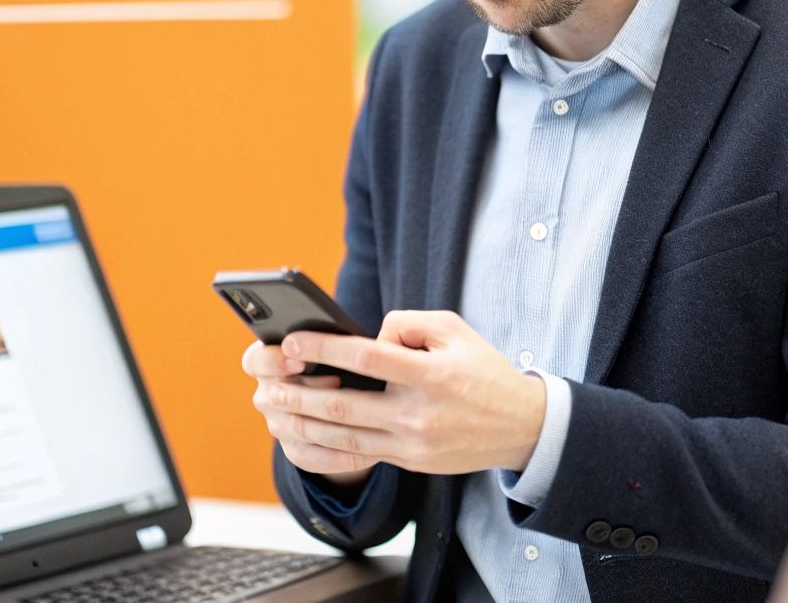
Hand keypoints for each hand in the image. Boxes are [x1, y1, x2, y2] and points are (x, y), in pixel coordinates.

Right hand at [241, 340, 373, 481]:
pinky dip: (339, 454)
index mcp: (265, 362)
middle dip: (307, 389)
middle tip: (337, 380)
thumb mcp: (335, 342)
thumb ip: (336, 338)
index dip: (274, 361)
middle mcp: (266, 395)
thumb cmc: (340, 355)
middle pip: (274, 396)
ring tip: (359, 410)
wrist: (347, 392)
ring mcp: (278, 425)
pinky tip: (368, 447)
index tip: (299, 360)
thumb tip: (364, 332)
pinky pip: (311, 457)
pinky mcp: (295, 450)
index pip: (255, 361)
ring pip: (294, 428)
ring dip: (326, 420)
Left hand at [260, 310, 547, 475]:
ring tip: (273, 409)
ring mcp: (411, 444)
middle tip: (267, 382)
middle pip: (343, 406)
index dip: (324, 349)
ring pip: (342, 437)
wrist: (519, 426)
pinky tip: (297, 440)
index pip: (366, 358)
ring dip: (301, 423)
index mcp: (430, 375)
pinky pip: (356, 458)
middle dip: (298, 394)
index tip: (294, 341)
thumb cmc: (484, 370)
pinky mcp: (408, 463)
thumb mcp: (454, 331)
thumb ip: (408, 323)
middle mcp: (418, 413)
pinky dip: (322, 450)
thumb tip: (368, 336)